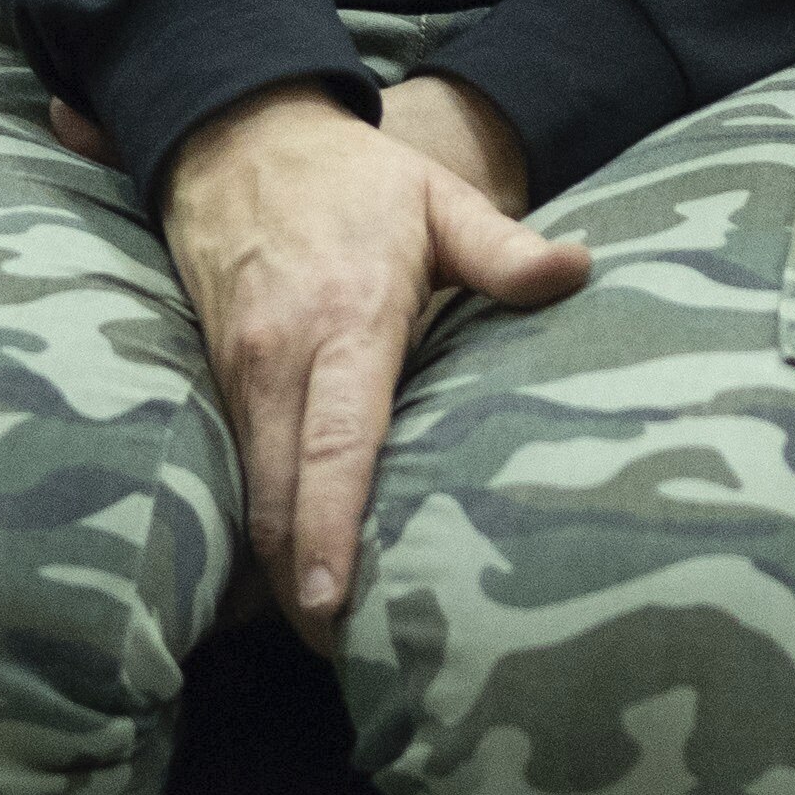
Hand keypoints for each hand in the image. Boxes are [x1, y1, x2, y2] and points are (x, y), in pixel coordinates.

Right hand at [155, 80, 589, 631]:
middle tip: (347, 656)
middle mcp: (278, 357)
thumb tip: (580, 268)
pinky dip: (258, 530)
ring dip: (276, 570)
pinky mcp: (215, 382)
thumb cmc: (352, 180)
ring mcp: (236, 374)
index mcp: (345, 321)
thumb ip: (506, 249)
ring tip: (324, 636)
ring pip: (248, 496)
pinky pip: (234, 473)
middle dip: (300, 587)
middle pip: (279, 496)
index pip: (335, 440)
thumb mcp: (438, 199)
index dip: (330, 527)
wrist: (234, 139)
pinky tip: (287, 575)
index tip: (331, 602)